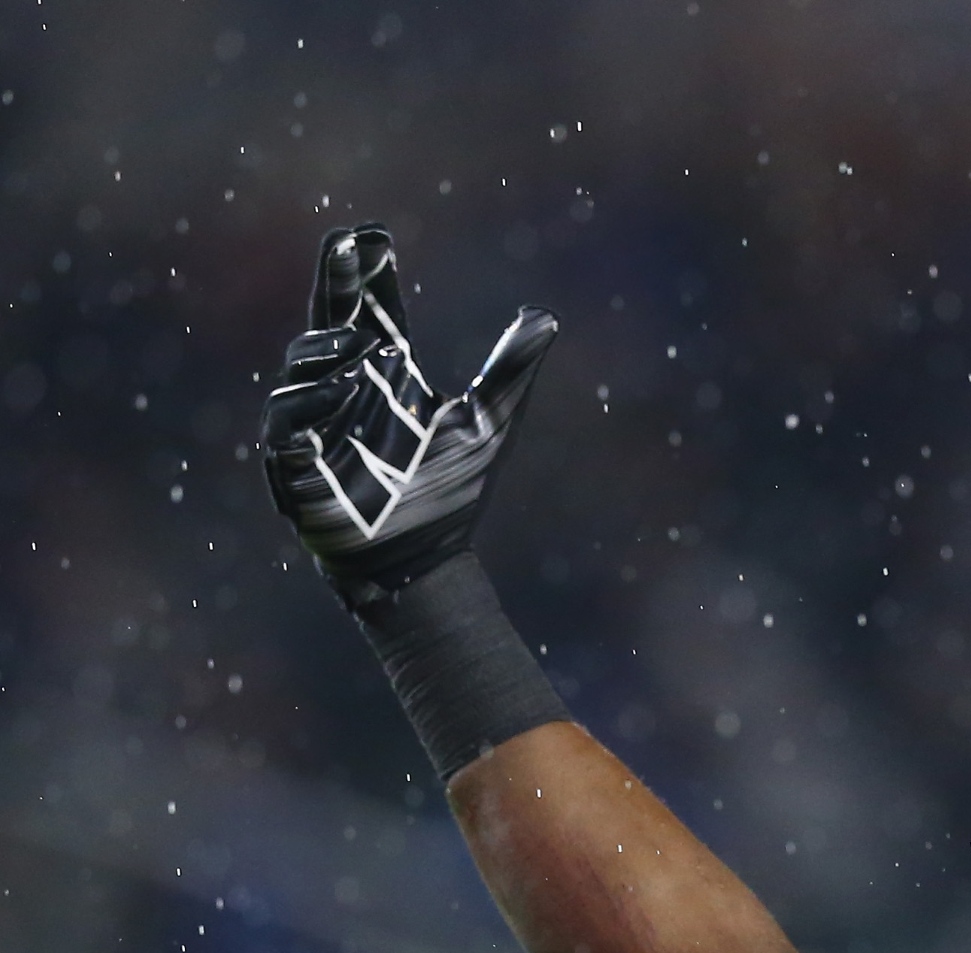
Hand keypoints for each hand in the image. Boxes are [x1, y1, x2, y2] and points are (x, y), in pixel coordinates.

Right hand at [262, 224, 557, 596]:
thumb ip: (511, 368)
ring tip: (361, 340)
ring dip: (327, 348)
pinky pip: (286, 423)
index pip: (372, 311)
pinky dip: (306, 402)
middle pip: (331, 322)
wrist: (425, 563)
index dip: (368, 274)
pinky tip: (337, 387)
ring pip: (304, 368)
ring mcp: (317, 424)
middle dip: (335, 284)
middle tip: (345, 245)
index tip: (370, 233)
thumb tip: (545, 316)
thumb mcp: (491, 422)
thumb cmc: (450, 493)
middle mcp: (347, 390)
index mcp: (388, 376)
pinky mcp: (295, 465)